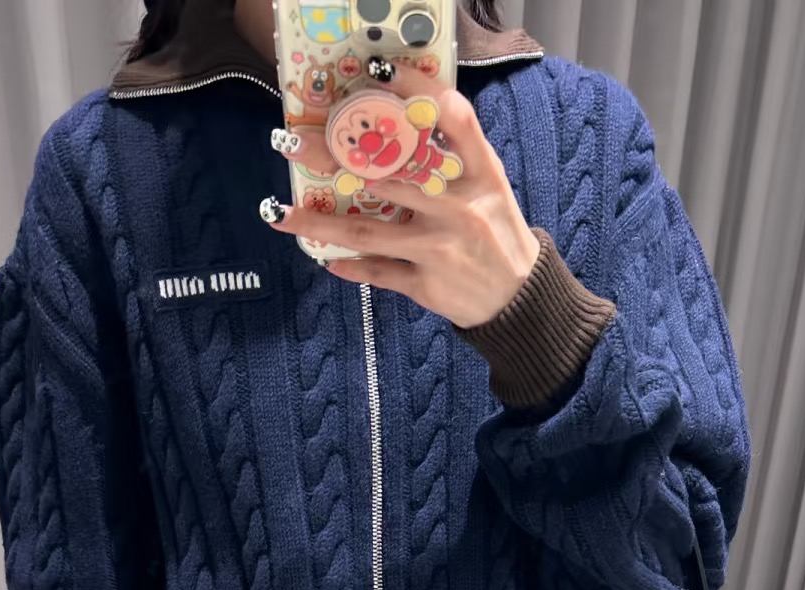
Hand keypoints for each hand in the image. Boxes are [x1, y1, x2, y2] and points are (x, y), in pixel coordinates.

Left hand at [263, 89, 540, 329]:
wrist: (519, 300)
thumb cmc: (496, 232)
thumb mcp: (490, 185)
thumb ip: (456, 154)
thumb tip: (402, 120)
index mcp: (481, 173)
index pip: (452, 117)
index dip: (417, 91)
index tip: (379, 75)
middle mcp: (459, 208)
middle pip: (390, 175)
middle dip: (338, 159)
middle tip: (297, 145)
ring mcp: (440, 249)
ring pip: (370, 231)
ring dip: (323, 223)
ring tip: (285, 214)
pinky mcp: (427, 285)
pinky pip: (380, 273)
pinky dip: (352, 267)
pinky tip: (327, 261)